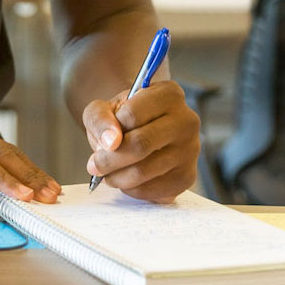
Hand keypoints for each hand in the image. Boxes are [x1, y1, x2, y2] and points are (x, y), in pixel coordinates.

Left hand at [83, 80, 199, 201]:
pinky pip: (155, 190)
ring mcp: (191, 150)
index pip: (132, 115)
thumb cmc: (121, 117)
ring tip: (107, 173)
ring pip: (146, 170)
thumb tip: (111, 142)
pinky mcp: (187, 177)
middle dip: (109, 160)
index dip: (110, 131)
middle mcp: (187, 120)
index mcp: (168, 94)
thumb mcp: (102, 108)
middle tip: (94, 166)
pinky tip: (125, 180)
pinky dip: (132, 189)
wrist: (139, 130)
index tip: (101, 139)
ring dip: (117, 177)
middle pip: (141, 145)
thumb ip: (100, 118)